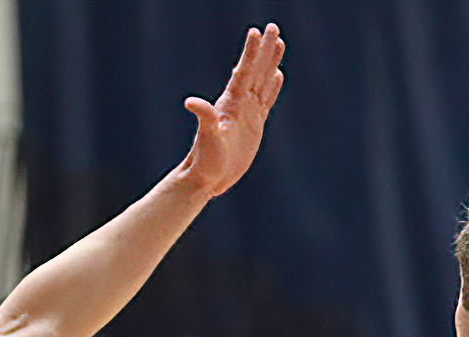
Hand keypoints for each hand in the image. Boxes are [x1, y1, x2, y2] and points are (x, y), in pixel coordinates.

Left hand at [179, 24, 285, 197]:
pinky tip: (277, 75)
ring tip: (278, 43)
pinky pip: (266, 100)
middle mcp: (239, 103)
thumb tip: (190, 102)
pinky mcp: (255, 124)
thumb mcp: (207, 137)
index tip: (257, 31)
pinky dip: (273, 86)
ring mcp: (248, 113)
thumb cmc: (205, 159)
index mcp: (230, 102)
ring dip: (270, 62)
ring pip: (263, 81)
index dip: (251, 52)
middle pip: (256, 70)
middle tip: (273, 27)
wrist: (208, 177)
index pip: (243, 72)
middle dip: (265, 49)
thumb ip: (204, 117)